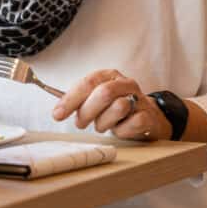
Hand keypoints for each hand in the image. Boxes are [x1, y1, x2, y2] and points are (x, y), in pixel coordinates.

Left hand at [51, 68, 169, 140]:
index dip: (71, 99)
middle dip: (87, 111)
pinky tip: (121, 129)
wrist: (147, 119)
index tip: (57, 115)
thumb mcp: (96, 100)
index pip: (88, 82)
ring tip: (103, 125)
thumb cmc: (114, 109)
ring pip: (118, 107)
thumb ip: (79, 101)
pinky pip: (131, 124)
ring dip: (104, 122)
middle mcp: (126, 84)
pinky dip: (121, 131)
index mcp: (109, 75)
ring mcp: (140, 99)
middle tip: (80, 124)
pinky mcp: (148, 116)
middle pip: (103, 93)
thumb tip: (58, 111)